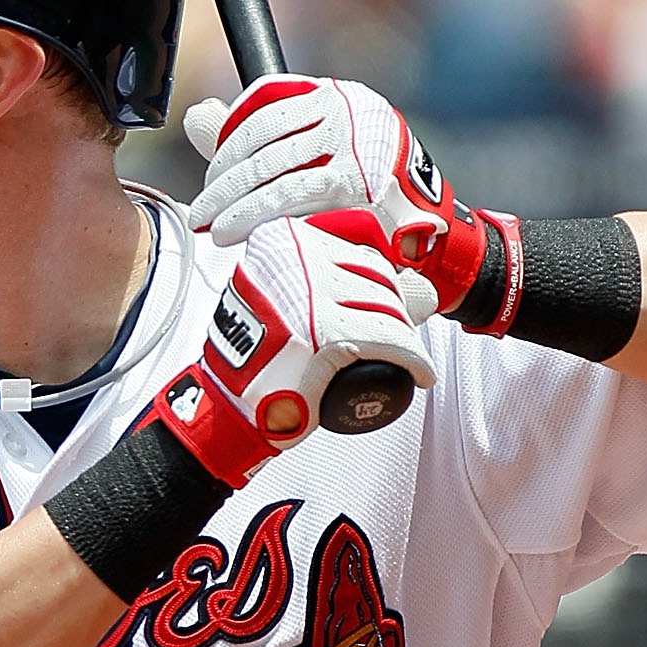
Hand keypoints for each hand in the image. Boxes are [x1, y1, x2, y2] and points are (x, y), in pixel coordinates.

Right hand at [141, 209, 436, 490]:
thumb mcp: (286, 298)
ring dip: (403, 334)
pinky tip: (419, 373)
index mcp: (282, 239)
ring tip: (395, 356)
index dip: (379, 284)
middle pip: (379, 274)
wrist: (226, 407)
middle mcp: (296, 257)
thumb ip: (330, 279)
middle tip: (390, 338)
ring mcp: (312, 294)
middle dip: (396, 309)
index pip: (357, 250)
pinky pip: (394, 340)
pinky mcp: (330, 334)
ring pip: (390, 306)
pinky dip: (415, 359)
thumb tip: (411, 280)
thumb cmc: (255, 359)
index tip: (380, 307)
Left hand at [185, 75, 515, 319]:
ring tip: (215, 229)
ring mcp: (359, 150)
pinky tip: (244, 234)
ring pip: (276, 175)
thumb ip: (255, 134)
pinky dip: (262, 218)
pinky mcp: (362, 189)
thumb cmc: (371, 194)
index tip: (210, 175)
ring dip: (236, 205)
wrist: (440, 238)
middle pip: (264, 146)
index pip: (264, 111)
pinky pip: (296, 202)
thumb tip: (197, 117)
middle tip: (202, 213)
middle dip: (224, 183)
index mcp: (339, 98)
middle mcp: (351, 115)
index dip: (228, 145)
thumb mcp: (320, 149)